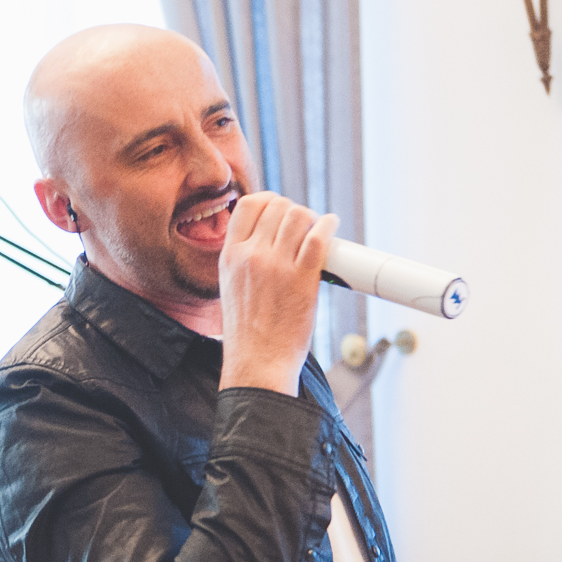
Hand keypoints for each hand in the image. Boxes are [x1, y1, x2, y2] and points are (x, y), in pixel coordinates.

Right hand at [218, 193, 336, 395]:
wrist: (258, 362)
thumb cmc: (247, 332)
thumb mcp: (231, 287)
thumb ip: (244, 260)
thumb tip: (267, 239)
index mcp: (229, 256)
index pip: (247, 205)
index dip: (268, 200)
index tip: (279, 208)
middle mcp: (251, 256)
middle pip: (277, 206)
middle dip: (293, 209)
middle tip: (302, 224)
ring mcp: (277, 266)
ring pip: (298, 216)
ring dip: (311, 217)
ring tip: (316, 229)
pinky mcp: (303, 277)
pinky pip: (318, 237)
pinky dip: (328, 225)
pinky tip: (331, 227)